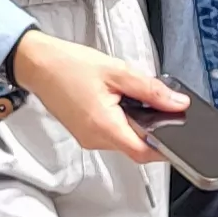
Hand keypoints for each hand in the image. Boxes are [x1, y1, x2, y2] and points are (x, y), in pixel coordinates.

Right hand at [7, 27, 191, 160]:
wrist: (37, 64)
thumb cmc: (68, 65)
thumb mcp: (117, 71)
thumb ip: (151, 89)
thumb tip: (177, 103)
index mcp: (104, 126)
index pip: (144, 152)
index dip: (166, 148)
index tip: (180, 138)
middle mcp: (94, 139)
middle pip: (135, 147)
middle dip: (152, 130)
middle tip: (158, 105)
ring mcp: (88, 138)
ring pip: (124, 140)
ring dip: (135, 124)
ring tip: (131, 97)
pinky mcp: (84, 133)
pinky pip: (111, 134)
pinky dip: (122, 122)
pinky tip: (118, 101)